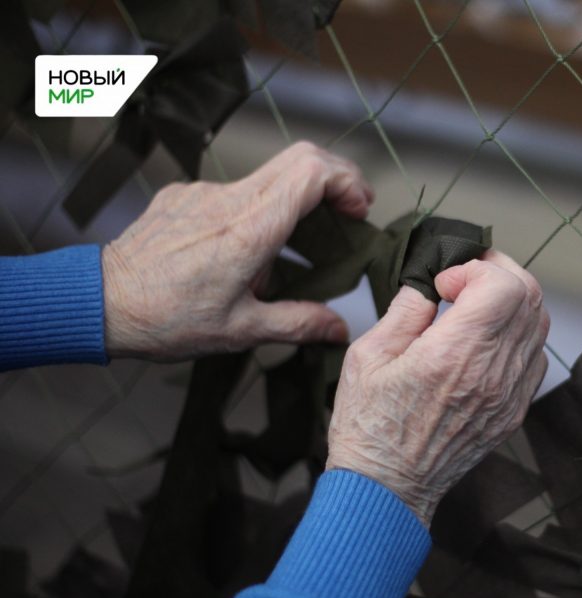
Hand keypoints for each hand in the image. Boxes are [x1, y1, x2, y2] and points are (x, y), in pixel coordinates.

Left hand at [101, 141, 373, 360]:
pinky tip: (244, 252)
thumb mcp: (242, 330)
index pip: (312, 172)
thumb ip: (299, 323)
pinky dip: (256, 211)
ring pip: (268, 175)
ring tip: (295, 248)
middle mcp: (229, 200)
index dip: (347, 182)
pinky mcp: (183, 196)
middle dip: (335, 180)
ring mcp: (204, 192)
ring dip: (296, 200)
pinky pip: (234, 191)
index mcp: (250, 231)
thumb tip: (338, 328)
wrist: (99, 303)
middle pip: (300, 158)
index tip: (358, 210)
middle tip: (348, 212)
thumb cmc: (166, 319)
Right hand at [327, 251, 549, 525]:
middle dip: (498, 272)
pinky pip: (535, 357)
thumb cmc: (370, 428)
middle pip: (528, 298)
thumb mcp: (367, 357)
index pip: (502, 286)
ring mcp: (509, 395)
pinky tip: (486, 339)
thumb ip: (405, 311)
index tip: (444, 282)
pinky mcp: (514, 412)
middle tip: (466, 277)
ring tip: (475, 305)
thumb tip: (427, 283)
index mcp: (453, 356)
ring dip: (510, 302)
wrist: (387, 489)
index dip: (475, 268)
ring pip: (538, 325)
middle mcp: (491, 373)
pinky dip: (518, 335)